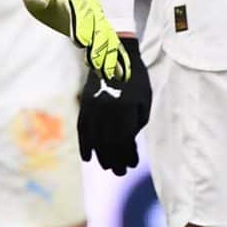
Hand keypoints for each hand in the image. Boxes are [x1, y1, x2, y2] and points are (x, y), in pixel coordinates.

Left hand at [4, 0, 130, 86]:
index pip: (81, 12)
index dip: (82, 26)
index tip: (82, 43)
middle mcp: (90, 6)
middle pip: (99, 27)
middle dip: (99, 47)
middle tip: (98, 66)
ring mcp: (95, 16)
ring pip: (107, 37)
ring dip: (110, 56)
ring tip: (110, 75)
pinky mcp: (94, 27)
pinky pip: (108, 42)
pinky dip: (115, 57)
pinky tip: (120, 74)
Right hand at [77, 35, 151, 173]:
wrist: (114, 54)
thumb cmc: (135, 79)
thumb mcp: (144, 99)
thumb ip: (138, 122)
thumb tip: (128, 143)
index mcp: (127, 107)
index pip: (125, 139)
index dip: (128, 155)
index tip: (131, 166)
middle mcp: (109, 108)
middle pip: (110, 143)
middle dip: (115, 160)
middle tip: (119, 172)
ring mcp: (94, 106)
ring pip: (95, 138)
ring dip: (101, 156)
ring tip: (107, 167)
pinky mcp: (85, 104)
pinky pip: (82, 129)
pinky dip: (84, 145)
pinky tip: (88, 158)